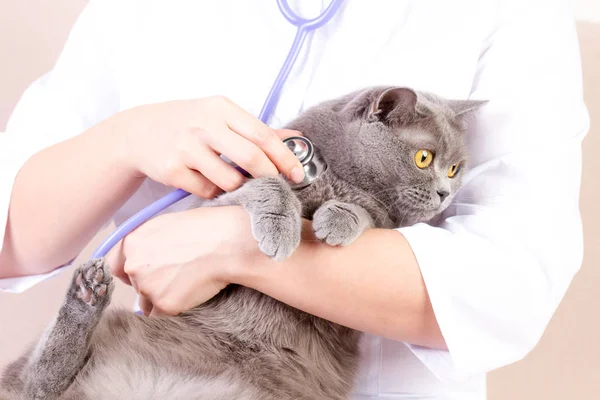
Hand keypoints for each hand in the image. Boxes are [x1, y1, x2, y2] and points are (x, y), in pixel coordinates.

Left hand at [106, 206, 255, 315]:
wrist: (228, 244)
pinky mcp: (165, 305)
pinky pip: (162, 315)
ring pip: (147, 302)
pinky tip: (190, 294)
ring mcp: (148, 287)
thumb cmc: (206, 228)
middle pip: (134, 285)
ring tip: (187, 284)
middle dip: (151, 284)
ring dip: (162, 298)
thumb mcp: (168, 223)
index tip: (142, 274)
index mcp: (132, 242)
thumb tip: (146, 255)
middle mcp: (134, 266)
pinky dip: (174, 308)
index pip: (114, 264)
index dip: (130, 270)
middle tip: (176, 277)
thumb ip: (149, 241)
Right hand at [115, 96, 304, 197]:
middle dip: (270, 177)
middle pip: (250, 158)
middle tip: (278, 188)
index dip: (284, 157)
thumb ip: (257, 129)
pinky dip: (214, 191)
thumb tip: (295, 138)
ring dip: (239, 187)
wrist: (138, 132)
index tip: (297, 174)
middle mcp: (203, 125)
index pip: (262, 134)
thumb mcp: (220, 115)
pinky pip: (206, 190)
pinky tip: (208, 180)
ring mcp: (186, 148)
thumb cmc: (188, 123)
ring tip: (234, 181)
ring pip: (229, 180)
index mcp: (221, 108)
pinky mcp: (172, 170)